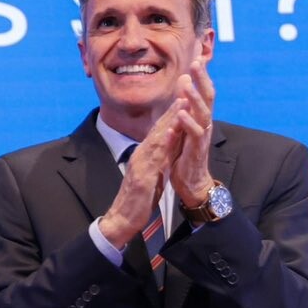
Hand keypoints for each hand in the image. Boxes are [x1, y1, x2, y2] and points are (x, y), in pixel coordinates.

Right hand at [97, 109, 184, 247]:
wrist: (122, 219)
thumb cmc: (138, 200)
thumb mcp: (152, 175)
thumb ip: (159, 161)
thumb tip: (169, 149)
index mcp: (144, 155)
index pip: (160, 130)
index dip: (172, 112)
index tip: (184, 96)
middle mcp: (141, 155)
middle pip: (158, 127)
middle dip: (173, 108)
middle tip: (185, 88)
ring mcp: (140, 164)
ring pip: (158, 137)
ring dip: (170, 118)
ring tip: (182, 101)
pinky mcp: (143, 176)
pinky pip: (156, 156)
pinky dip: (165, 141)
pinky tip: (173, 130)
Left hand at [167, 58, 215, 205]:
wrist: (193, 182)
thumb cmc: (187, 153)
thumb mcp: (185, 127)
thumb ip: (186, 106)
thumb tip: (183, 83)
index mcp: (201, 118)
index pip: (203, 92)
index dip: (201, 75)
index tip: (197, 57)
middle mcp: (205, 124)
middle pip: (207, 97)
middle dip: (202, 79)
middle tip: (196, 62)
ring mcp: (202, 136)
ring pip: (201, 113)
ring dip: (193, 97)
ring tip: (184, 83)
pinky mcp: (197, 149)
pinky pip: (194, 134)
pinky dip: (186, 123)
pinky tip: (180, 113)